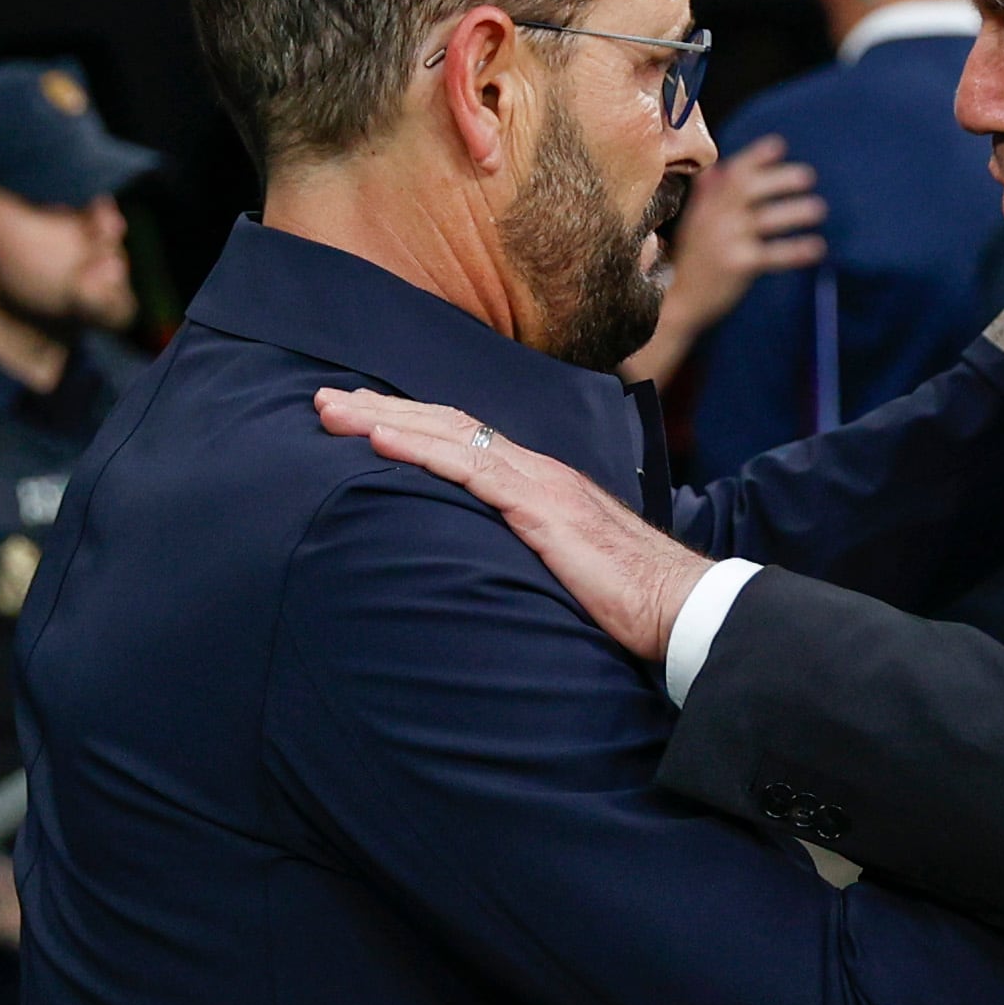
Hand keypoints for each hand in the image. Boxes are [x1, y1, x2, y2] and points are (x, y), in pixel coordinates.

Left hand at [316, 389, 710, 661]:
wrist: (681, 605)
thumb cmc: (629, 597)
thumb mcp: (562, 566)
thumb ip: (525, 550)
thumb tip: (484, 562)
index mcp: (539, 482)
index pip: (463, 437)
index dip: (409, 422)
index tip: (359, 416)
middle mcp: (536, 470)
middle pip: (446, 424)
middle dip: (381, 408)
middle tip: (322, 399)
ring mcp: (539, 485)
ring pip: (450, 435)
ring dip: (385, 419)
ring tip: (332, 411)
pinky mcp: (542, 510)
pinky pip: (470, 471)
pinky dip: (420, 450)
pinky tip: (381, 440)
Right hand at [668, 135, 827, 336]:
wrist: (676, 304)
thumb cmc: (691, 263)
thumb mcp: (694, 226)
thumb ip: (707, 197)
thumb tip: (715, 169)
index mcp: (706, 207)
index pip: (732, 174)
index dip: (755, 157)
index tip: (778, 145)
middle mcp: (714, 219)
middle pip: (748, 190)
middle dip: (778, 180)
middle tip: (808, 176)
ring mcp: (724, 241)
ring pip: (764, 220)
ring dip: (793, 212)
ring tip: (818, 208)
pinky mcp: (735, 265)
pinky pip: (771, 255)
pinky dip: (795, 251)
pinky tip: (817, 248)